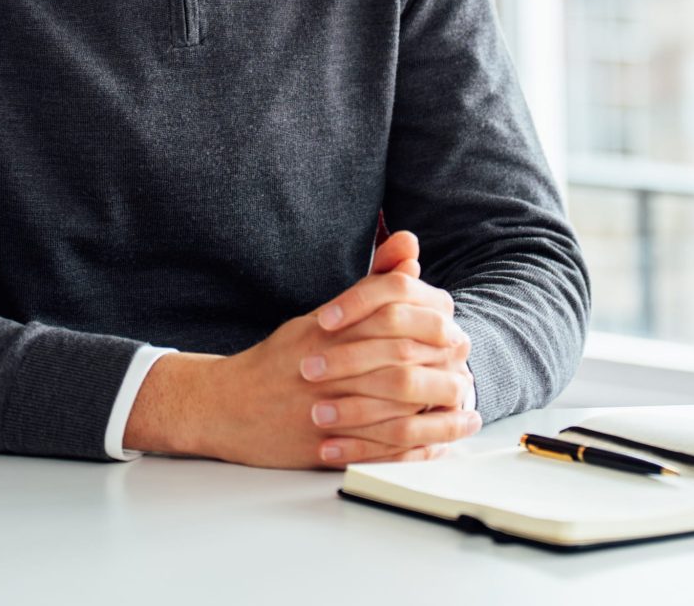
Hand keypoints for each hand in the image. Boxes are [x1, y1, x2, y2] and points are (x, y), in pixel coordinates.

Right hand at [192, 231, 480, 469]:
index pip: (392, 314)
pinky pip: (379, 451)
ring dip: (438, 412)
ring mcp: (323, 407)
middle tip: (466, 371)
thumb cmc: (279, 360)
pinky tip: (438, 445)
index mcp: (327, 328)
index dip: (432, 324)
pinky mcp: (323, 446)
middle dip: (442, 368)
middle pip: (401, 361)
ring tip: (465, 410)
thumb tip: (409, 243)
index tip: (453, 332)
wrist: (226, 406)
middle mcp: (325, 364)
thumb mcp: (323, 315)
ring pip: (395, 409)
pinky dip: (415, 449)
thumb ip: (371, 285)